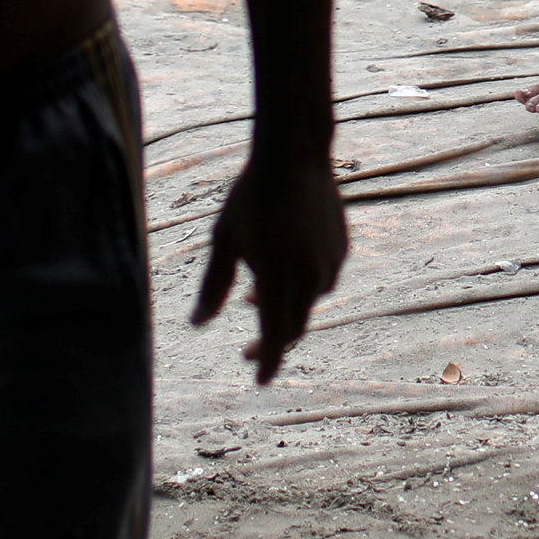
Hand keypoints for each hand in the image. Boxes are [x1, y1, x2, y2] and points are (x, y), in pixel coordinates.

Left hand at [189, 148, 347, 384]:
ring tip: (254, 293)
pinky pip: (323, 280)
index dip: (268, 361)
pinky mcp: (341, 249)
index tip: (260, 380)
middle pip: (296, 326)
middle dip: (274, 342)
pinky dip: (302, 287)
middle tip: (249, 349)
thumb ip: (213, 287)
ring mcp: (329, 263)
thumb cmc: (251, 198)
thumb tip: (197, 325)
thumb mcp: (224, 241)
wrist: (295, 157)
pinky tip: (284, 268)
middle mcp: (308, 276)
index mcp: (277, 277)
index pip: (275, 335)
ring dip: (285, 308)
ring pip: (309, 302)